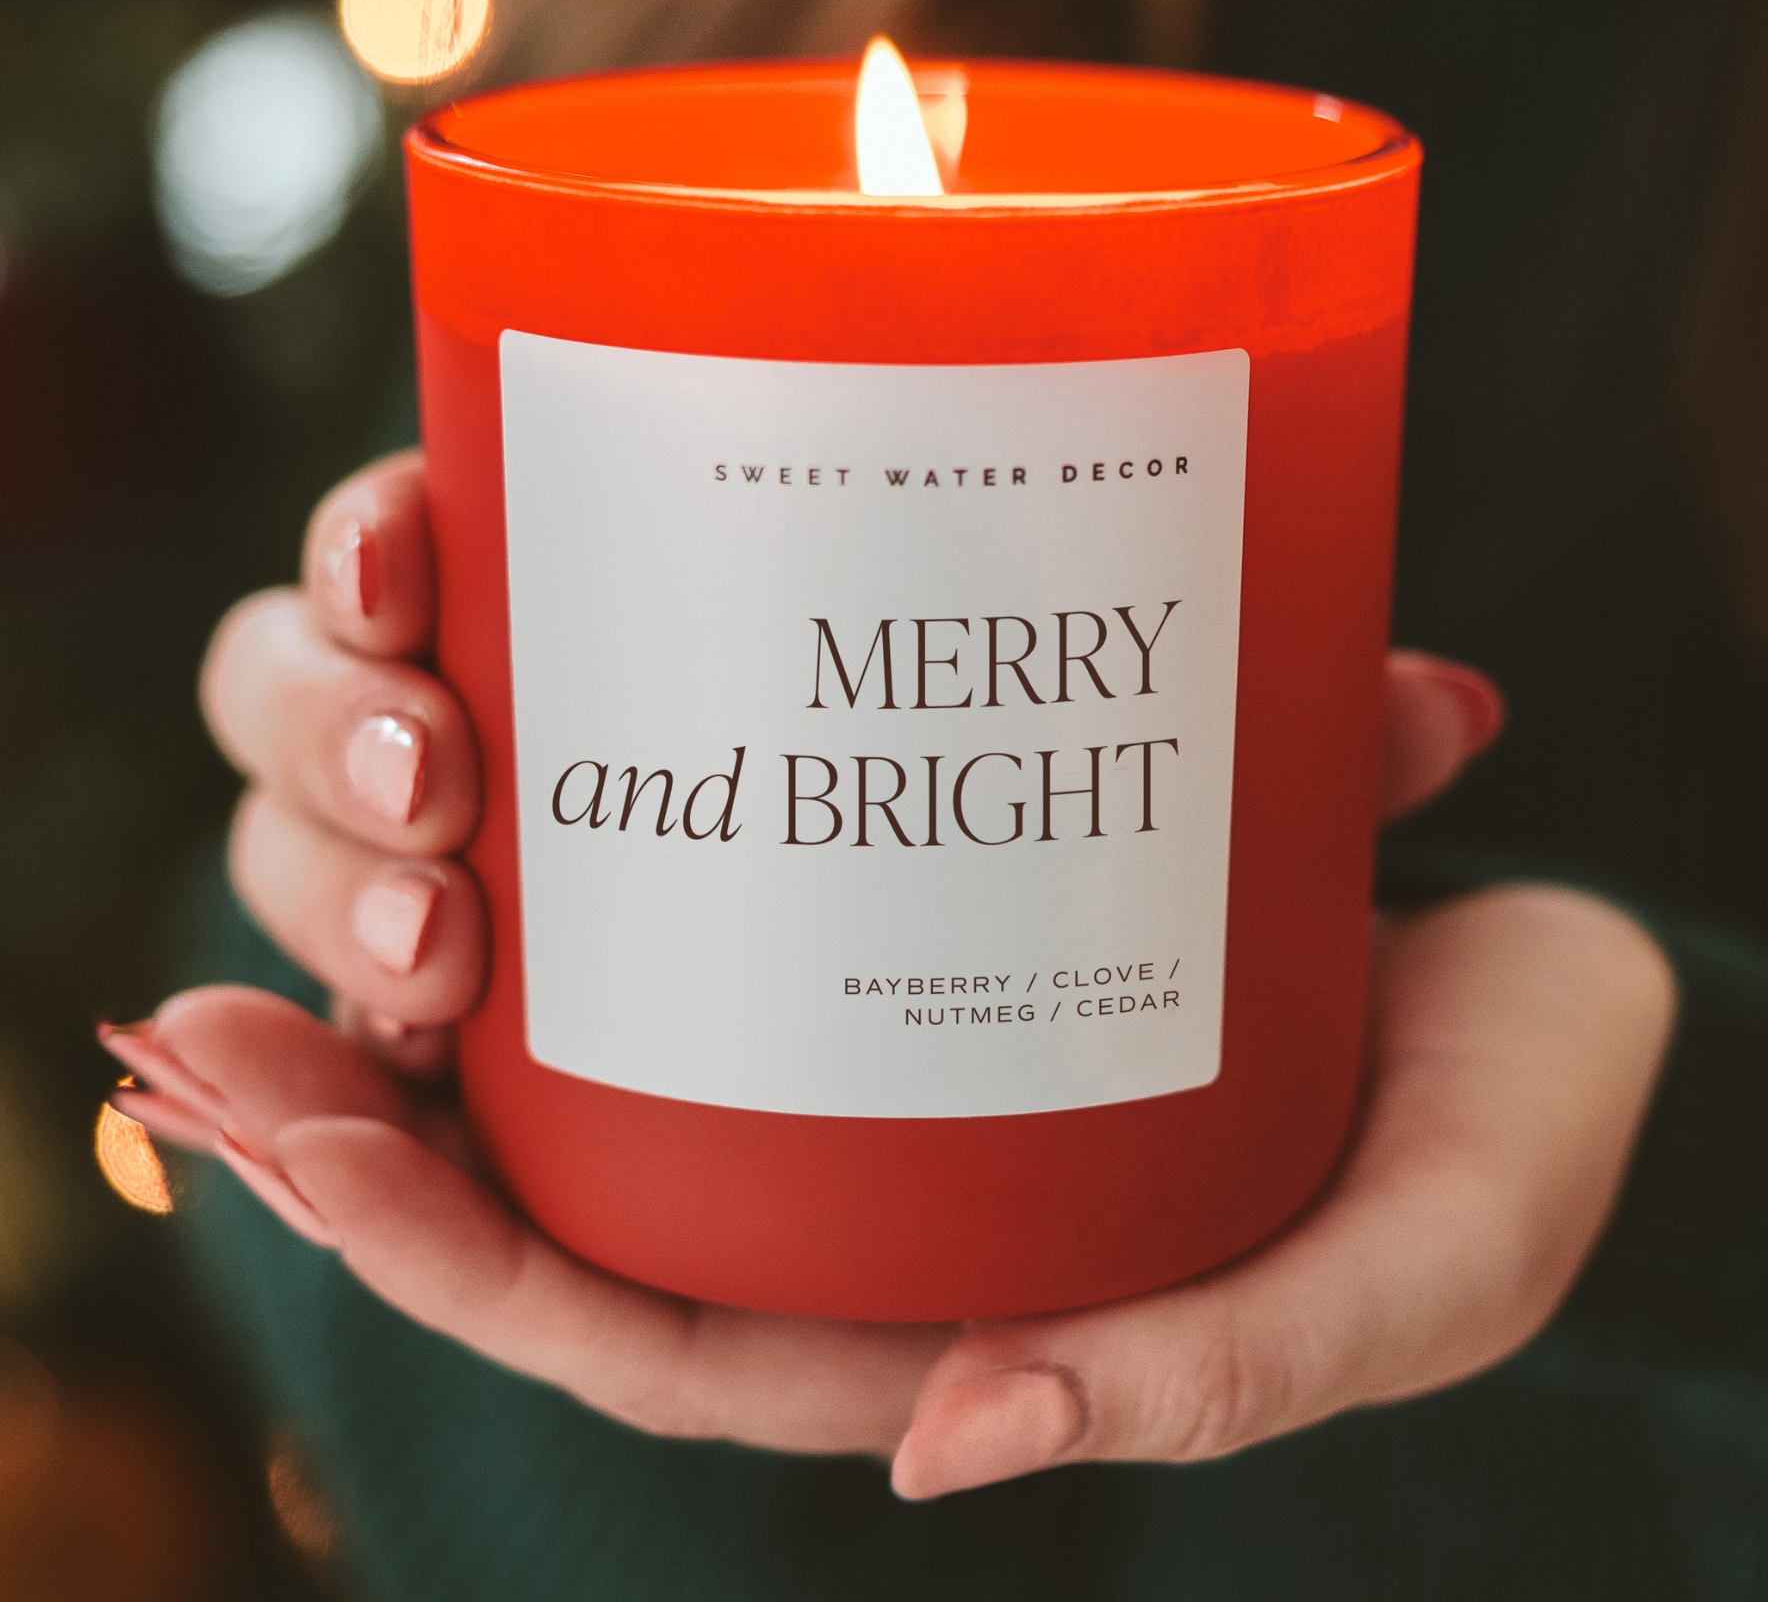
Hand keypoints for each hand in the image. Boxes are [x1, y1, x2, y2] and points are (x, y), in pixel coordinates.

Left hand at [100, 452, 1671, 1491]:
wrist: (1566, 965)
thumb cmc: (1504, 1130)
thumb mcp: (1408, 1262)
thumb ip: (1217, 1370)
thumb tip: (951, 1445)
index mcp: (944, 1300)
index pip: (633, 1323)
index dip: (437, 1263)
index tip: (285, 1150)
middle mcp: (877, 1167)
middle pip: (559, 1170)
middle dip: (347, 1116)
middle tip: (184, 1015)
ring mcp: (885, 1019)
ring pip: (605, 1004)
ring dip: (417, 927)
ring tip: (295, 810)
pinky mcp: (921, 872)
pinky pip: (716, 847)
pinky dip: (589, 785)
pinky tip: (485, 679)